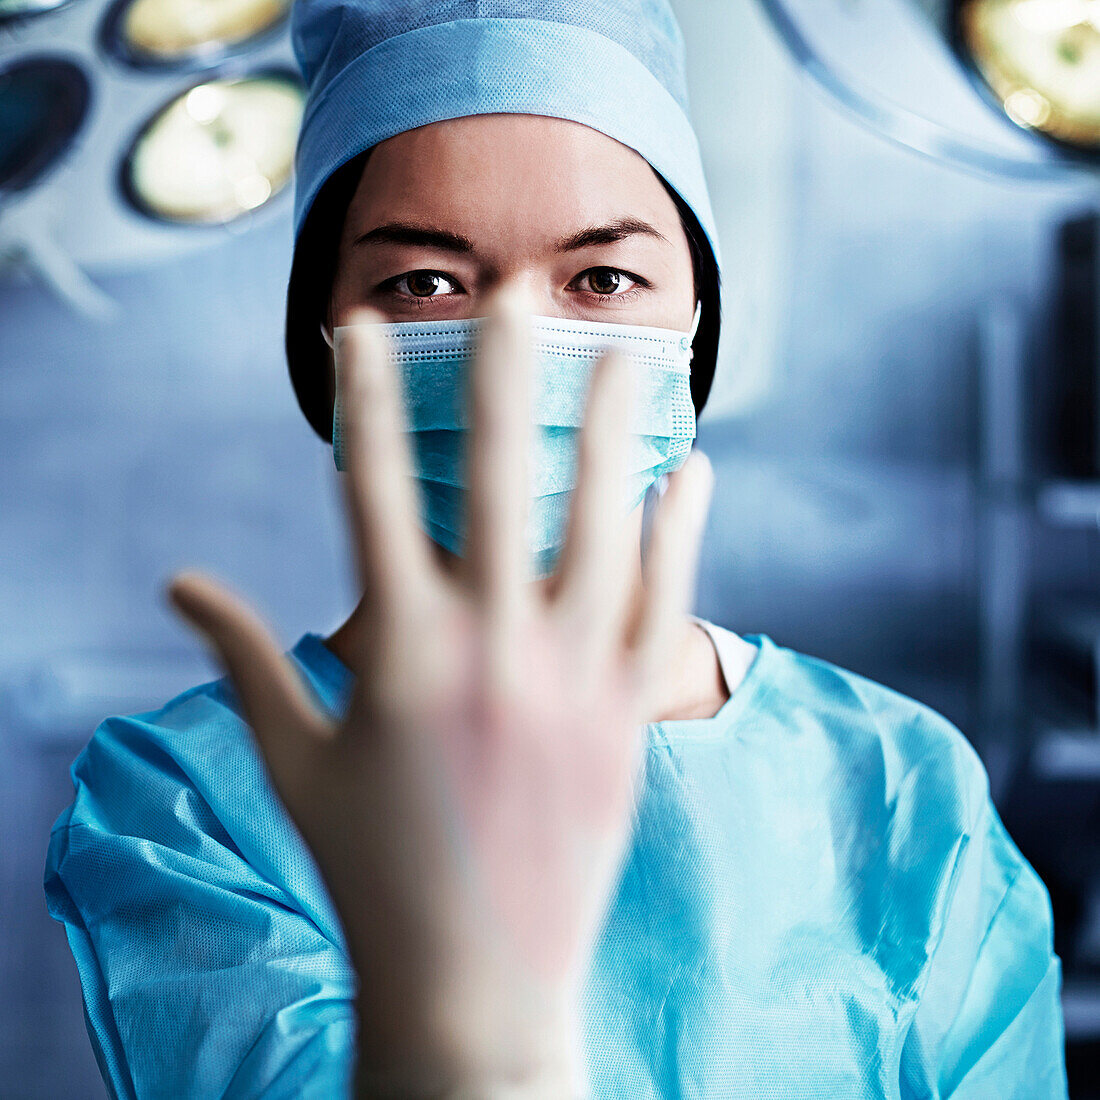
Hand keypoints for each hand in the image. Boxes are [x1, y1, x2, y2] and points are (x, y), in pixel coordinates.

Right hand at [166, 287, 713, 1095]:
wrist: (473, 978)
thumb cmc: (370, 864)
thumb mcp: (293, 759)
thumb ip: (243, 657)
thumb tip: (178, 583)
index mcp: (396, 652)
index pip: (368, 491)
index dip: (361, 398)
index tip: (362, 326)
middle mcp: (488, 648)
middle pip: (492, 481)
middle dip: (500, 377)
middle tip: (517, 293)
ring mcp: (570, 678)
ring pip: (602, 525)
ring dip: (611, 431)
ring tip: (626, 353)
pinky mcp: (627, 712)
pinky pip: (663, 601)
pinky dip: (680, 528)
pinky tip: (691, 469)